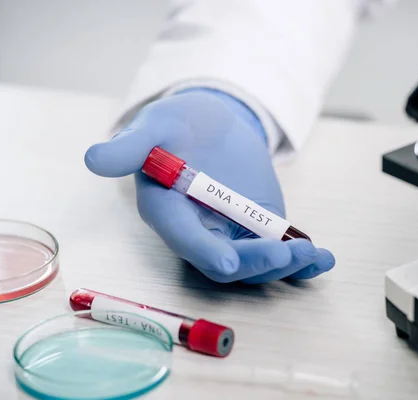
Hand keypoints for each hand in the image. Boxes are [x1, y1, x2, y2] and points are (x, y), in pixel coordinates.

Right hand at [84, 89, 334, 282]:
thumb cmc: (177, 126)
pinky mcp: (259, 228)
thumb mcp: (156, 126)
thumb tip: (94, 158)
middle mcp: (199, 230)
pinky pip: (278, 251)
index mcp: (168, 211)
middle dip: (255, 262)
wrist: (211, 125)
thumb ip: (131, 146)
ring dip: (284, 265)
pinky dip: (301, 262)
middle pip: (224, 260)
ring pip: (254, 263)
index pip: (182, 236)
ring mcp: (232, 232)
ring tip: (313, 255)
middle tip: (285, 254)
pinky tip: (323, 261)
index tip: (227, 261)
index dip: (203, 249)